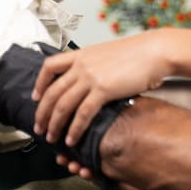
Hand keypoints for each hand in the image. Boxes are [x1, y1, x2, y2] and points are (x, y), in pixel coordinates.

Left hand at [32, 31, 170, 145]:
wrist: (154, 50)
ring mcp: (91, 77)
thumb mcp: (108, 54)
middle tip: (38, 127)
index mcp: (81, 54)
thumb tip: (91, 80)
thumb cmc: (139, 53)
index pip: (49, 66)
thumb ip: (95, 66)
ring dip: (54, 124)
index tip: (36, 96)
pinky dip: (75, 129)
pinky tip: (72, 139)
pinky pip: (82, 114)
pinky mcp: (103, 89)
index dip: (39, 83)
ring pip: (62, 105)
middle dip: (42, 113)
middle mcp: (82, 65)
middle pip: (52, 91)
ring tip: (51, 137)